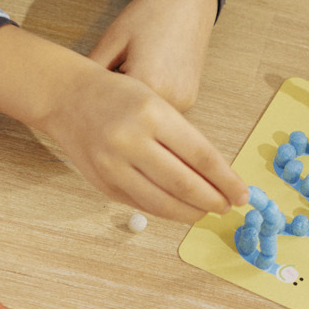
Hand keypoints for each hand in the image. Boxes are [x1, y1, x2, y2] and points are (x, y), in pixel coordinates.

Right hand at [0, 22, 246, 221]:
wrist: (66, 97)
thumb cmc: (118, 95)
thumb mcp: (156, 102)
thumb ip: (183, 138)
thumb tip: (218, 177)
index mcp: (151, 113)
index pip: (200, 155)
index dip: (225, 179)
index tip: (242, 192)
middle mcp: (131, 140)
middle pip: (184, 183)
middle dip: (212, 200)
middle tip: (228, 206)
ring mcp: (113, 165)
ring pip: (162, 202)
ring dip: (190, 212)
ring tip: (206, 211)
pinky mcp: (102, 183)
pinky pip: (141, 204)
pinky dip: (165, 211)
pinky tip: (180, 209)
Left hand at [88, 0, 219, 111]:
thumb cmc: (149, 14)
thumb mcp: (112, 40)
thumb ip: (91, 71)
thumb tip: (72, 96)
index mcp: (148, 82)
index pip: (108, 106)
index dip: (95, 98)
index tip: (89, 87)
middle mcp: (170, 98)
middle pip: (127, 113)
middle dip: (113, 101)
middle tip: (111, 70)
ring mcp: (183, 102)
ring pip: (143, 113)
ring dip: (131, 103)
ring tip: (131, 69)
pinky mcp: (189, 100)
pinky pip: (159, 107)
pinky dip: (148, 98)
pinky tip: (147, 73)